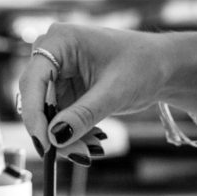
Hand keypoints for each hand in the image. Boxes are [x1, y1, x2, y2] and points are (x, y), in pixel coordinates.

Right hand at [15, 23, 196, 159]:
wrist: (163, 66)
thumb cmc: (144, 65)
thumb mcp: (114, 92)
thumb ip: (83, 115)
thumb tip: (54, 138)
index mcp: (60, 40)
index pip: (33, 80)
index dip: (34, 114)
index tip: (44, 143)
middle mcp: (53, 54)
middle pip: (35, 98)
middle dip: (52, 129)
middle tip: (76, 154)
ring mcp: (59, 72)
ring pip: (47, 113)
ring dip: (65, 135)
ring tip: (91, 151)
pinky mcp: (66, 88)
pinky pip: (59, 117)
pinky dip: (73, 132)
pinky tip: (94, 140)